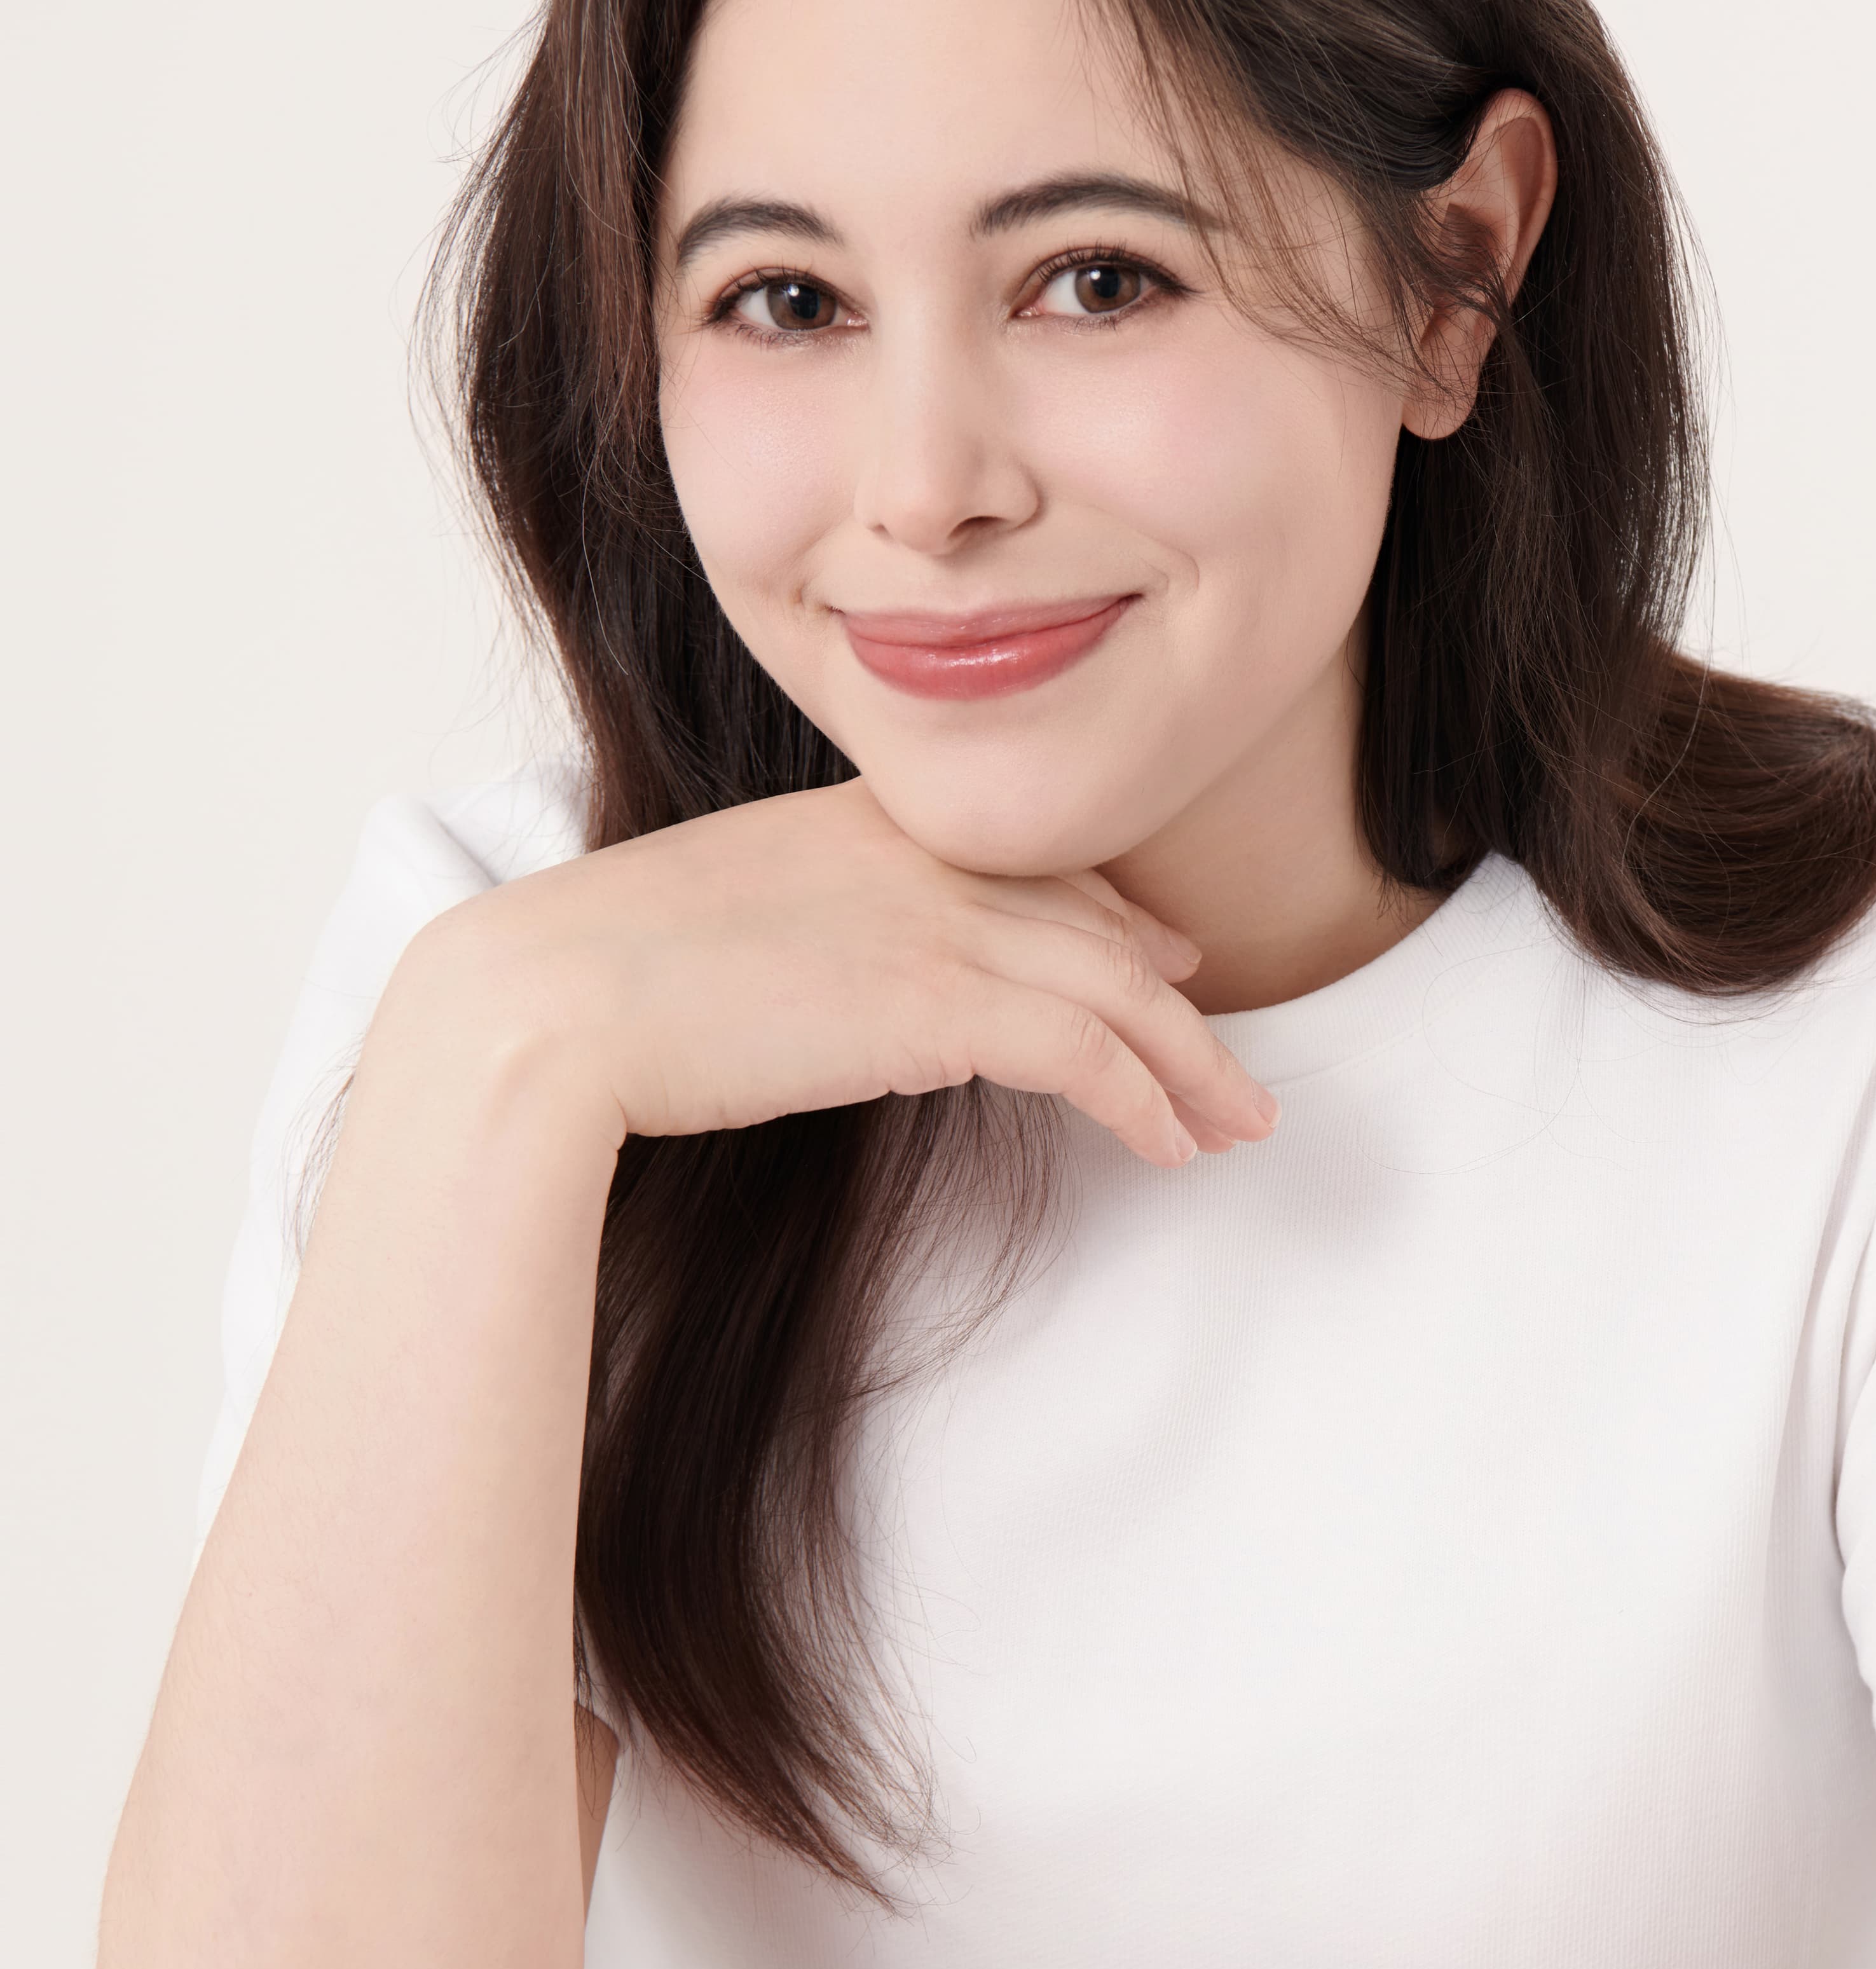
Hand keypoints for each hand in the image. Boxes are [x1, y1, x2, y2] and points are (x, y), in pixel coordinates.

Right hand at [390, 774, 1279, 1170]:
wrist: (545, 1004)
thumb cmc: (588, 988)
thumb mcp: (709, 929)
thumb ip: (796, 935)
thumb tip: (840, 995)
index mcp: (854, 823)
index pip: (1025, 863)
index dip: (1112, 915)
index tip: (1165, 958)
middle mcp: (911, 856)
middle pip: (1094, 924)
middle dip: (1177, 1000)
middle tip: (1230, 1064)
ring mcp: (931, 920)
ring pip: (1117, 987)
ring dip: (1190, 1065)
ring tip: (1238, 1122)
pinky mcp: (937, 1001)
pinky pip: (1086, 1048)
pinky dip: (1145, 1097)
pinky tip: (1174, 1146)